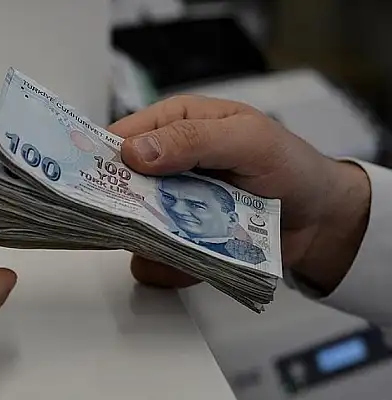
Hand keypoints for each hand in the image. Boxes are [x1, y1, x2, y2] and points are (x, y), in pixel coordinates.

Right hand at [109, 96, 370, 293]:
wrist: (318, 220)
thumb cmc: (289, 166)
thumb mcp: (248, 140)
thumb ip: (193, 140)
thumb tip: (135, 152)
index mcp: (172, 126)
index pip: (117, 139)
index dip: (99, 159)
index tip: (87, 183)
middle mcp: (162, 166)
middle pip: (115, 188)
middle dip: (123, 208)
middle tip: (146, 220)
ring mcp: (167, 206)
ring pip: (128, 230)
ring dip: (151, 241)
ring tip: (189, 239)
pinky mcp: (176, 241)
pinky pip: (152, 261)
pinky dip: (169, 266)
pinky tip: (200, 256)